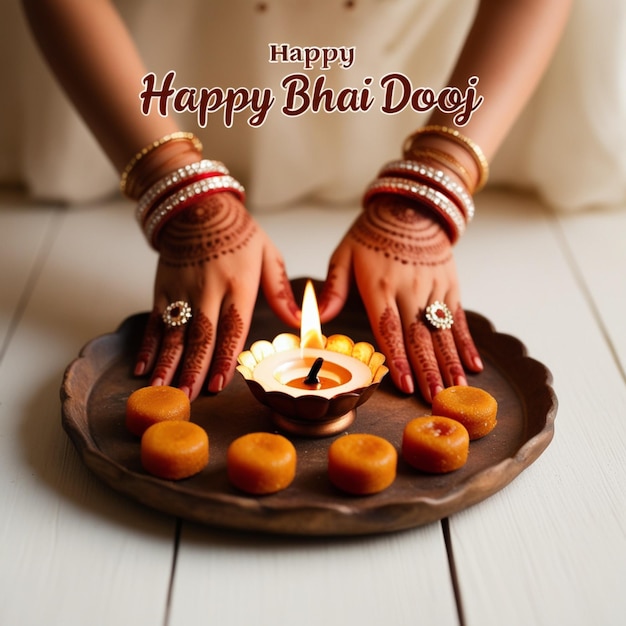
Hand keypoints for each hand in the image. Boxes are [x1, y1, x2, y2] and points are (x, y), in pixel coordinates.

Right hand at [134, 192, 299, 400]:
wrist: (198, 204)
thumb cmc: (238, 231)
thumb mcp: (268, 253)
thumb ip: (280, 290)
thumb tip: (297, 320)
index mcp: (238, 284)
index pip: (232, 328)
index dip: (224, 358)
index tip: (218, 385)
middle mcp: (208, 289)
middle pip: (200, 336)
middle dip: (193, 369)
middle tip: (187, 397)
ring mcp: (182, 289)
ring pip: (174, 332)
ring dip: (167, 363)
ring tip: (162, 389)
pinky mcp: (163, 287)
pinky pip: (155, 321)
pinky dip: (148, 346)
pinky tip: (142, 368)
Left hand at [319, 194, 482, 402]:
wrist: (409, 205)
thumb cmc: (371, 233)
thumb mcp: (344, 254)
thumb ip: (333, 288)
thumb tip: (315, 318)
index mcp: (380, 285)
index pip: (390, 328)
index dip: (399, 358)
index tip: (405, 385)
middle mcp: (410, 288)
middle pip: (420, 336)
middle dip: (428, 370)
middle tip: (435, 400)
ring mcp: (434, 287)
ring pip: (442, 331)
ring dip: (450, 362)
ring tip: (457, 389)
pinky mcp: (450, 284)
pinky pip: (459, 318)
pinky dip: (467, 343)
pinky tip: (473, 365)